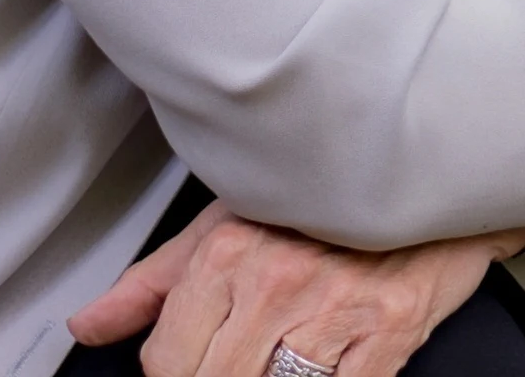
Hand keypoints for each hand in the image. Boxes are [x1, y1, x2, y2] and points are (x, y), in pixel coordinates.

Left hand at [68, 200, 524, 376]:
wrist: (435, 167)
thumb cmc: (331, 193)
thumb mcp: (230, 219)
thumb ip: (155, 281)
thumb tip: (89, 324)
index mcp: (228, 252)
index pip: (166, 359)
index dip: (172, 373)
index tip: (190, 364)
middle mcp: (276, 280)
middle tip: (240, 359)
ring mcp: (334, 308)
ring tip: (278, 359)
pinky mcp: (389, 329)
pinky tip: (320, 370)